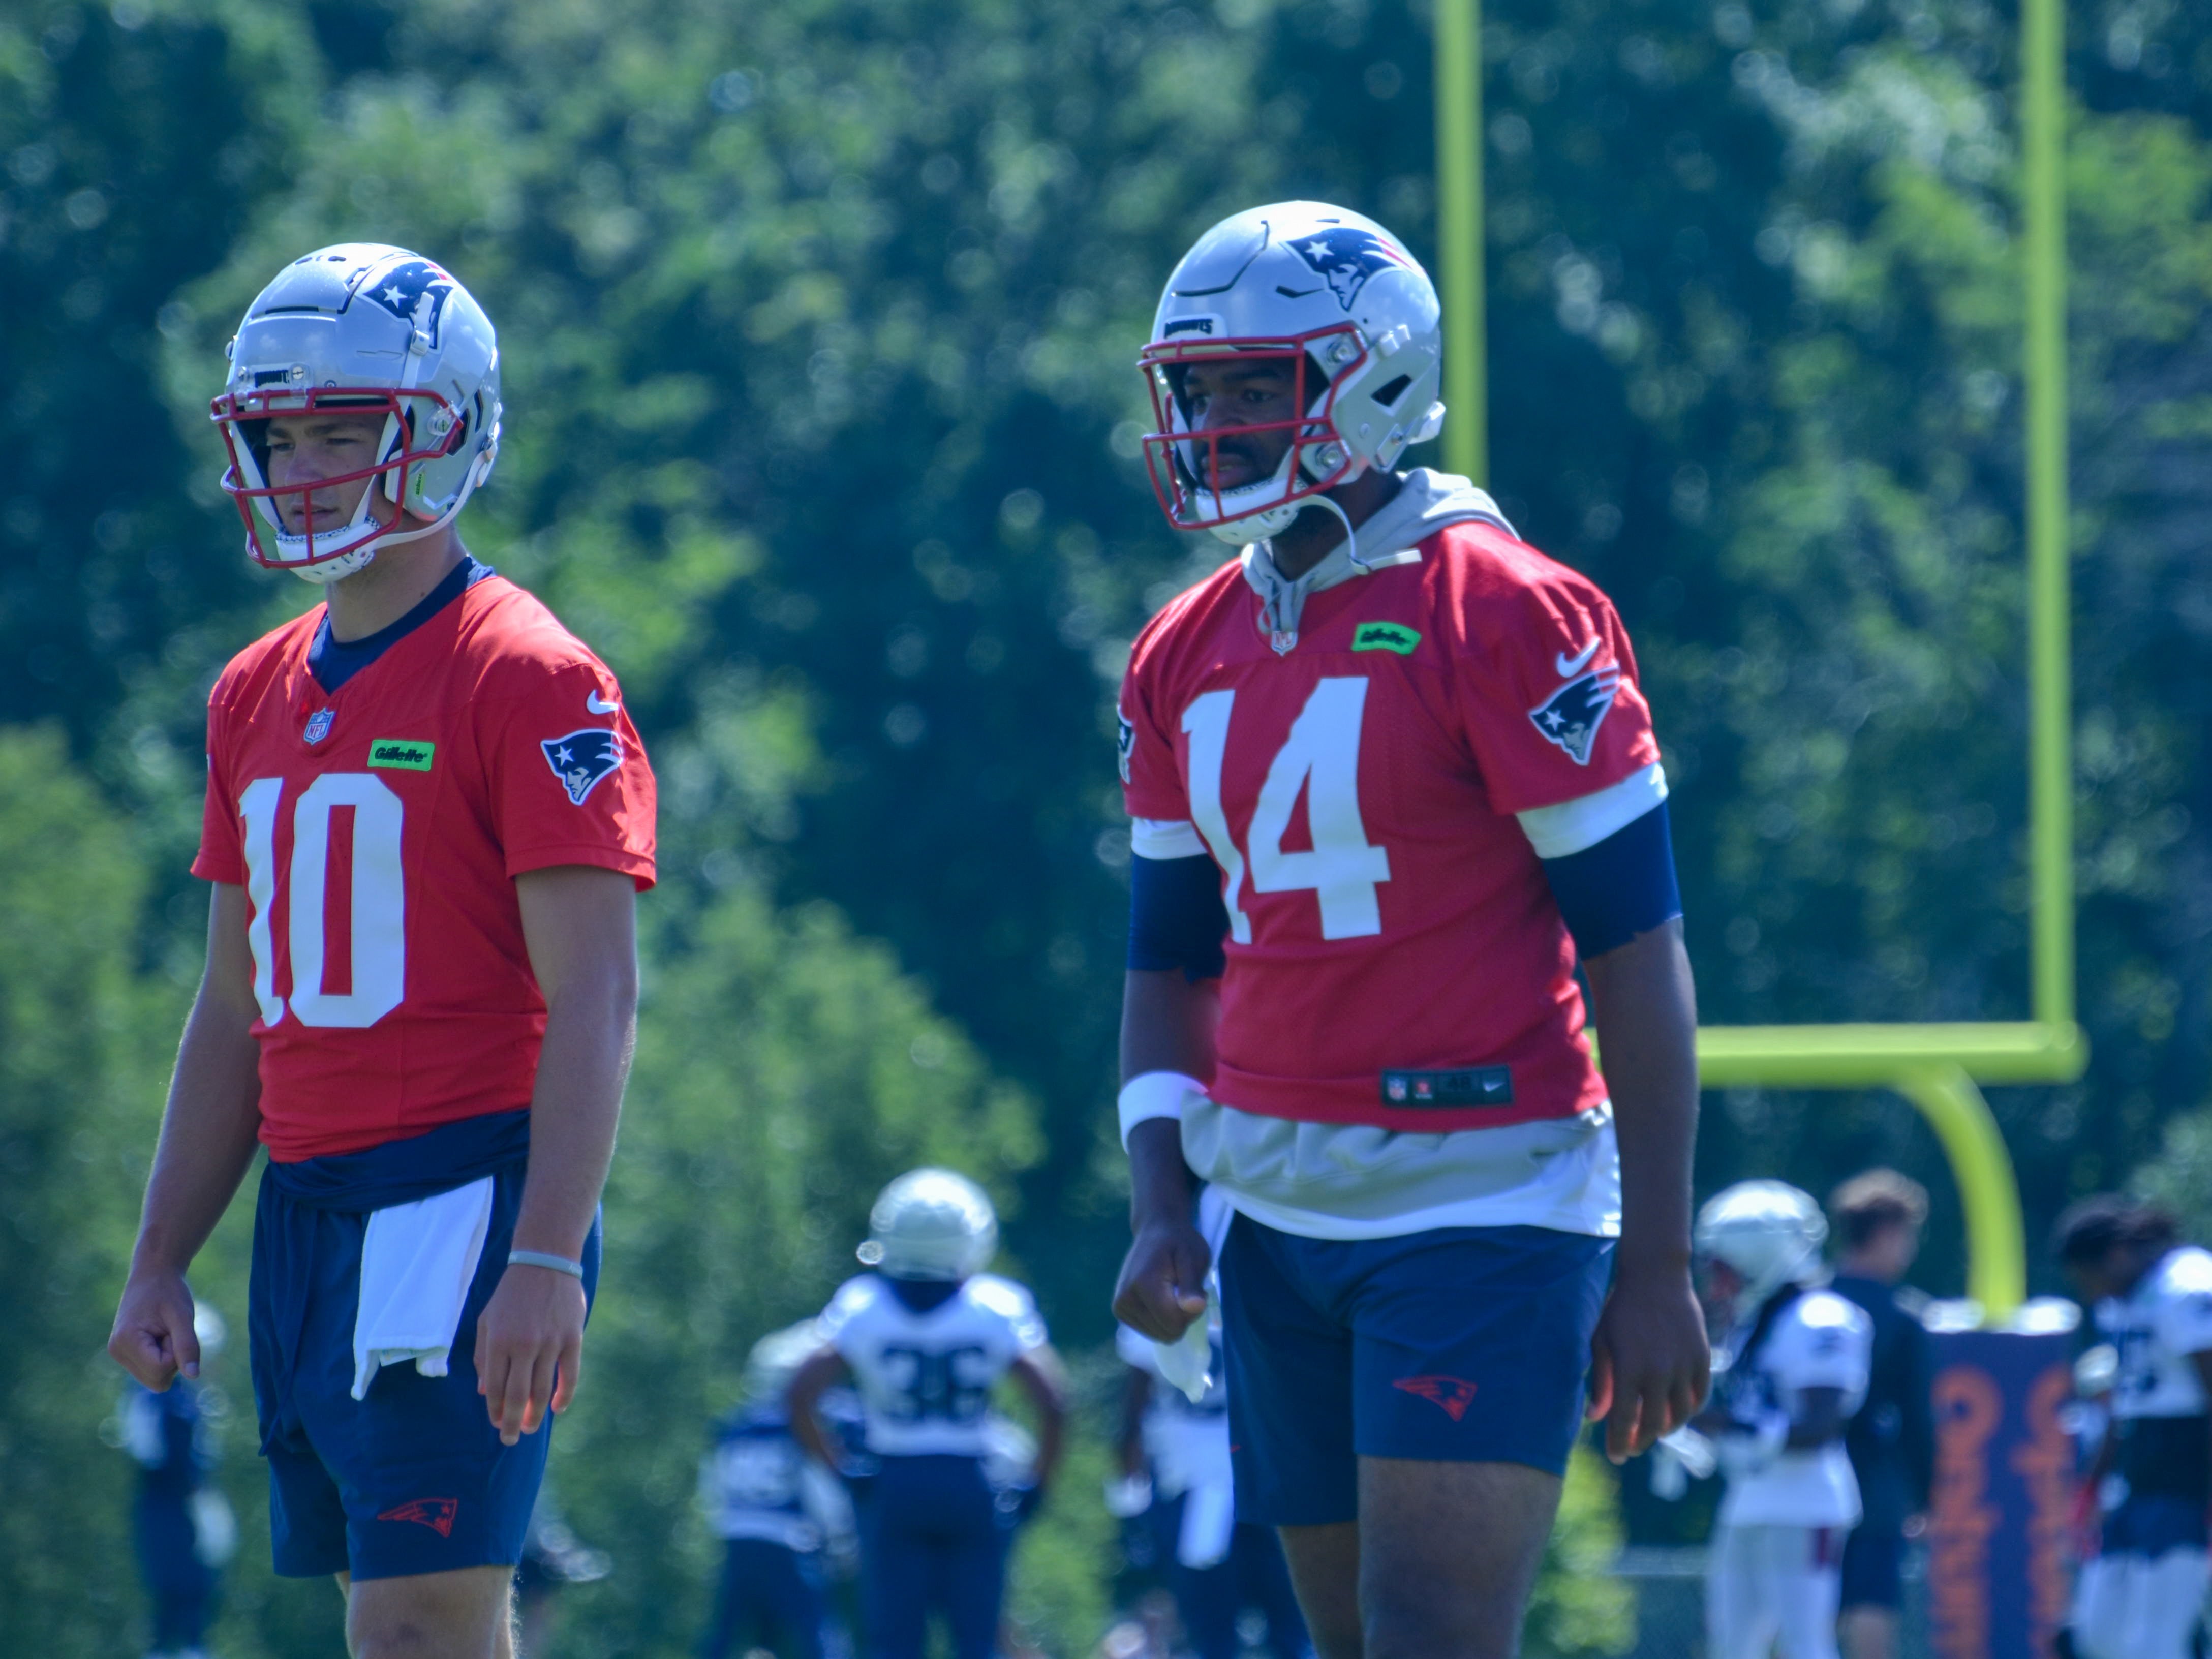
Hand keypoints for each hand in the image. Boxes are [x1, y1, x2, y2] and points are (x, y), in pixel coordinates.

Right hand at [110, 1265, 199, 1389]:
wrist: (153, 1274)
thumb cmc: (169, 1291)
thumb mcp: (183, 1316)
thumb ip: (187, 1347)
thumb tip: (194, 1376)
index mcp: (126, 1342)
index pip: (161, 1371)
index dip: (176, 1353)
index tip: (172, 1328)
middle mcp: (117, 1352)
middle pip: (157, 1380)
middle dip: (171, 1358)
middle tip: (169, 1330)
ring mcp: (119, 1354)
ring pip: (155, 1378)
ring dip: (167, 1357)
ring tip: (163, 1331)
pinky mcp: (125, 1354)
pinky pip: (151, 1370)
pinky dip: (161, 1357)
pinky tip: (157, 1335)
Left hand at [474, 1261, 586, 1446]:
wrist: (545, 1263)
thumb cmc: (511, 1294)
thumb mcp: (487, 1321)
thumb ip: (484, 1356)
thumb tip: (486, 1392)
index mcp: (498, 1341)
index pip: (496, 1387)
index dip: (496, 1411)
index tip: (497, 1424)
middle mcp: (523, 1345)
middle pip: (518, 1396)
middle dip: (513, 1422)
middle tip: (512, 1439)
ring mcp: (550, 1342)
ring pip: (543, 1390)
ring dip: (536, 1415)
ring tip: (532, 1428)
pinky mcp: (573, 1338)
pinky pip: (570, 1375)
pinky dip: (564, 1396)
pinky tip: (557, 1408)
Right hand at [1112, 1217, 1210, 1342]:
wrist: (1155, 1231)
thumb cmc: (1179, 1242)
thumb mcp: (1194, 1257)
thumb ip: (1192, 1284)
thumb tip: (1195, 1307)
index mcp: (1143, 1284)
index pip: (1175, 1324)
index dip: (1192, 1311)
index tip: (1194, 1289)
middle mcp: (1125, 1299)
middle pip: (1168, 1333)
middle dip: (1182, 1316)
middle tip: (1183, 1289)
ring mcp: (1120, 1306)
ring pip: (1160, 1335)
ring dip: (1172, 1318)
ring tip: (1171, 1291)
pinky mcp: (1120, 1311)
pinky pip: (1151, 1331)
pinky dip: (1161, 1319)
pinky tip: (1161, 1297)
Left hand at [1586, 1253, 1709, 1464]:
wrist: (1655, 1277)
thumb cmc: (1620, 1309)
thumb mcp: (1601, 1341)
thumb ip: (1600, 1381)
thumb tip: (1595, 1417)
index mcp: (1629, 1369)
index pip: (1623, 1421)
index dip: (1618, 1443)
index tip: (1615, 1457)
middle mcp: (1659, 1372)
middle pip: (1654, 1425)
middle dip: (1641, 1441)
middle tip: (1632, 1447)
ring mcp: (1684, 1366)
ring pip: (1680, 1415)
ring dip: (1666, 1428)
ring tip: (1652, 1429)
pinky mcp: (1702, 1358)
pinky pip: (1698, 1395)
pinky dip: (1688, 1409)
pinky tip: (1675, 1410)